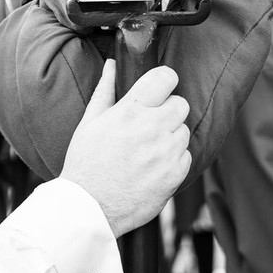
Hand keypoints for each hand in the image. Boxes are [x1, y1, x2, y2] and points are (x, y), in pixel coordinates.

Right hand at [61, 63, 190, 235]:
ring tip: (147, 149)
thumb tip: (112, 65)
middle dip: (167, 111)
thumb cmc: (86, 164)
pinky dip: (174, 159)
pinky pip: (186, 156)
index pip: (166, 77)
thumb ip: (105, 90)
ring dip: (170, 136)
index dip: (164, 82)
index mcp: (130, 111)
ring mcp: (166, 152)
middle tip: (149, 125)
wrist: (90, 207)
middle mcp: (152, 128)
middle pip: (181, 104)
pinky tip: (153, 166)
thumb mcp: (89, 123)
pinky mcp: (175, 174)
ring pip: (184, 130)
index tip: (158, 90)